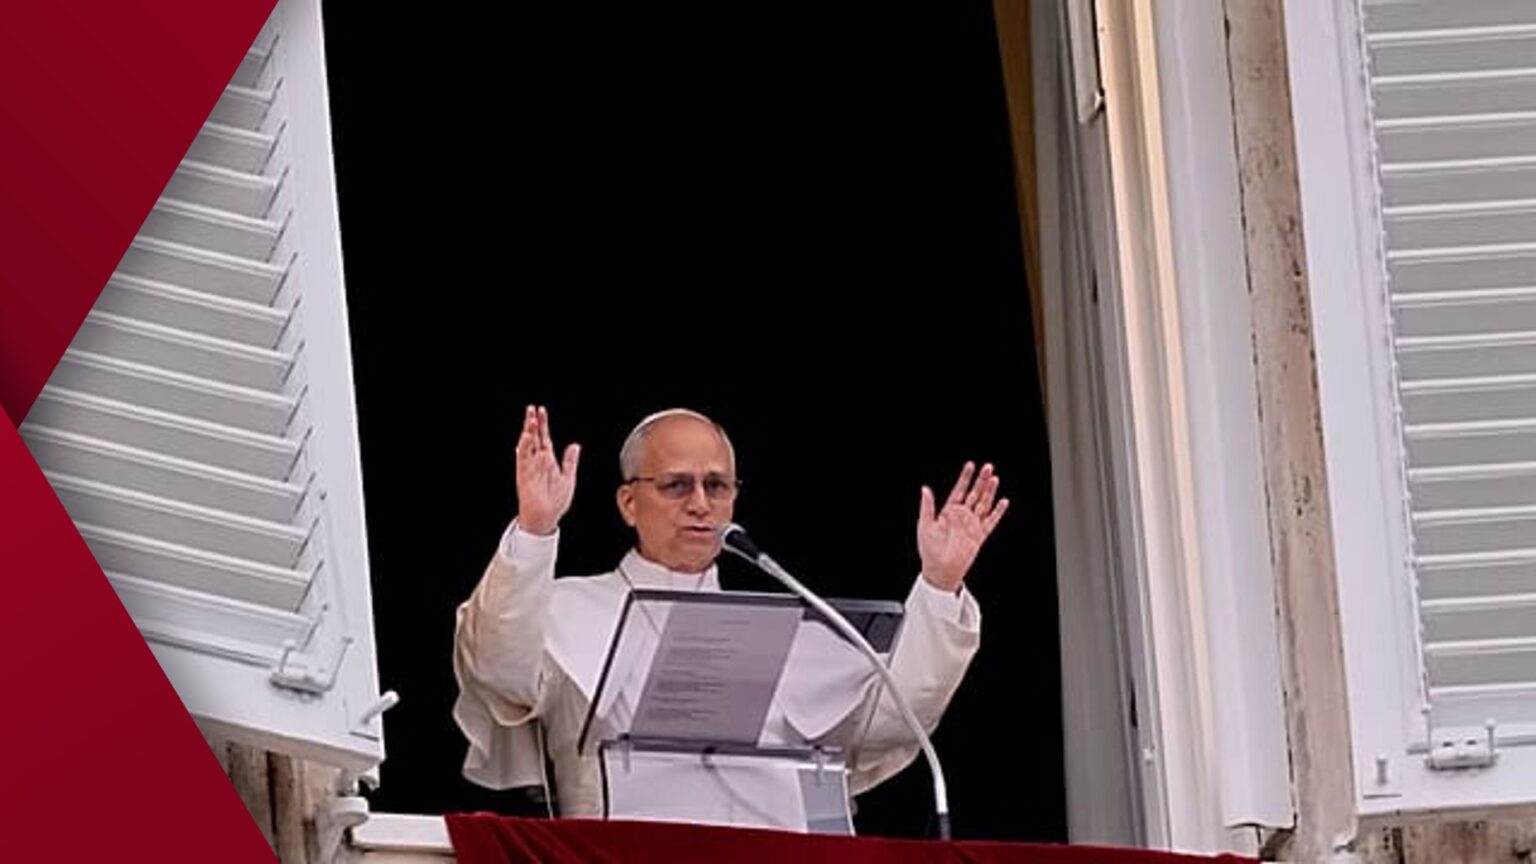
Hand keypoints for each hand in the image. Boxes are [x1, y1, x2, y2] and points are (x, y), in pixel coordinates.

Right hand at [515, 405, 580, 535]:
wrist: (547, 518)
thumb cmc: (555, 502)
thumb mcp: (568, 478)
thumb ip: (570, 461)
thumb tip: (575, 446)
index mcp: (548, 461)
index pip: (545, 438)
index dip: (543, 425)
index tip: (541, 411)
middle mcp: (538, 462)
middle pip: (534, 438)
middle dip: (532, 423)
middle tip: (532, 409)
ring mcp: (530, 468)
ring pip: (527, 446)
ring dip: (528, 432)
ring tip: (530, 419)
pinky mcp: (524, 476)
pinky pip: (523, 459)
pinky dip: (524, 448)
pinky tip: (525, 438)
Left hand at [917, 462, 1008, 591]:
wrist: (940, 570)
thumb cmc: (929, 549)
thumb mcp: (925, 525)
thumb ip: (927, 506)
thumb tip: (925, 489)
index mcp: (948, 512)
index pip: (959, 490)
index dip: (965, 478)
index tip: (970, 465)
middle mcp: (962, 516)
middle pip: (974, 494)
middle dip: (981, 481)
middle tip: (988, 467)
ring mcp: (972, 525)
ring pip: (983, 504)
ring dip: (989, 492)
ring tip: (994, 478)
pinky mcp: (979, 535)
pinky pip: (991, 521)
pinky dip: (997, 512)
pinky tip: (1003, 501)